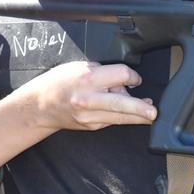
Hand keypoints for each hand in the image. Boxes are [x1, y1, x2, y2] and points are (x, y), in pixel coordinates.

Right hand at [17, 61, 156, 131]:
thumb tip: (122, 84)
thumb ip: (102, 73)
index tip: (135, 78)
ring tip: (149, 115)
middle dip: (140, 108)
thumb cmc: (58, 83)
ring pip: (121, 117)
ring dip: (138, 116)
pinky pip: (113, 120)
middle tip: (154, 112)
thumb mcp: (78, 67)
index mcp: (88, 79)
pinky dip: (122, 116)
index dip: (132, 76)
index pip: (120, 76)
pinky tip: (128, 113)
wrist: (39, 106)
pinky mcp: (92, 126)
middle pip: (122, 103)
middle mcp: (90, 99)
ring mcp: (91, 116)